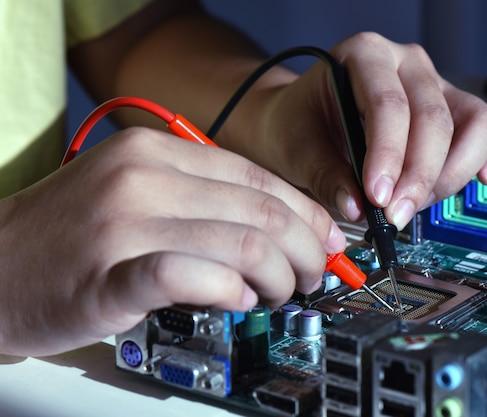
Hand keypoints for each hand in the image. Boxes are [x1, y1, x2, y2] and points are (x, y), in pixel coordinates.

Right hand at [0, 127, 344, 355]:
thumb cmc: (72, 233)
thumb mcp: (138, 189)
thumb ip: (202, 199)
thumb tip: (279, 226)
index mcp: (156, 152)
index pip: (258, 177)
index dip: (306, 213)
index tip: (327, 240)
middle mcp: (143, 178)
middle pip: (261, 211)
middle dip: (305, 250)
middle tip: (312, 276)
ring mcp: (124, 223)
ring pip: (241, 244)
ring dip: (277, 276)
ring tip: (278, 294)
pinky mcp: (109, 274)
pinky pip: (191, 276)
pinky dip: (230, 290)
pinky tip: (238, 300)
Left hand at [235, 33, 486, 228]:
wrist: (302, 120)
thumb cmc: (299, 125)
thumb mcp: (297, 148)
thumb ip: (326, 175)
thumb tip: (359, 208)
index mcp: (364, 55)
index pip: (388, 104)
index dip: (388, 155)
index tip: (379, 197)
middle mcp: (407, 64)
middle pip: (435, 118)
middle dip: (419, 176)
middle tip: (397, 215)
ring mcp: (437, 85)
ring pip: (476, 123)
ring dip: (454, 174)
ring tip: (419, 204)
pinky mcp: (456, 110)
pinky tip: (485, 178)